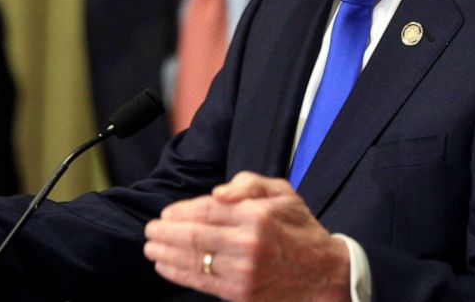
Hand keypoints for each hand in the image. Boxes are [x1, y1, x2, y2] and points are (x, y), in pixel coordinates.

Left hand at [143, 172, 350, 301]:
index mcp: (255, 215)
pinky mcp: (240, 293)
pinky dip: (178, 274)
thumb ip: (249, 184)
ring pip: (193, 260)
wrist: (325, 276)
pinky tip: (165, 266)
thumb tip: (217, 192)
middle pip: (193, 236)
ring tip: (150, 248)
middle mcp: (246, 243)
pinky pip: (201, 282)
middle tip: (150, 230)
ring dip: (165, 254)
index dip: (180, 212)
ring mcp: (242, 271)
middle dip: (165, 233)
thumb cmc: (300, 230)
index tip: (165, 214)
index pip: (206, 210)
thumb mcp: (282, 194)